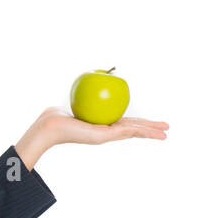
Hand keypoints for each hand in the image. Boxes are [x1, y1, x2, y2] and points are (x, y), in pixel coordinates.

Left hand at [14, 106, 168, 169]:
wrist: (50, 126)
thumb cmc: (60, 115)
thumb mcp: (80, 102)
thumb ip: (89, 96)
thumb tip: (96, 81)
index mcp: (103, 126)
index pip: (127, 124)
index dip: (141, 123)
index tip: (153, 123)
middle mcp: (106, 132)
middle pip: (134, 130)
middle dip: (151, 130)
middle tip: (167, 131)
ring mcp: (106, 136)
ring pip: (134, 132)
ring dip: (150, 133)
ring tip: (165, 135)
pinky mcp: (103, 137)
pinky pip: (125, 130)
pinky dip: (140, 131)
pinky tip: (151, 131)